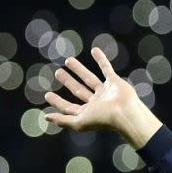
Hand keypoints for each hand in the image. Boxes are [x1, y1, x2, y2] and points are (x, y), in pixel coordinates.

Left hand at [44, 46, 161, 147]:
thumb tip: (46, 117)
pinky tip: (94, 50)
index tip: (47, 95)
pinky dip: (101, 59)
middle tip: (58, 72)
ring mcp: (106, 92)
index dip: (58, 102)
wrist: (125, 113)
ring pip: (89, 78)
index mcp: (88, 113)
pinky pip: (106, 68)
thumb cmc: (102, 120)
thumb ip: (63, 120)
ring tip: (68, 60)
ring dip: (79, 69)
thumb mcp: (79, 122)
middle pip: (78, 90)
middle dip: (68, 82)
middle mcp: (96, 103)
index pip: (69, 107)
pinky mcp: (115, 82)